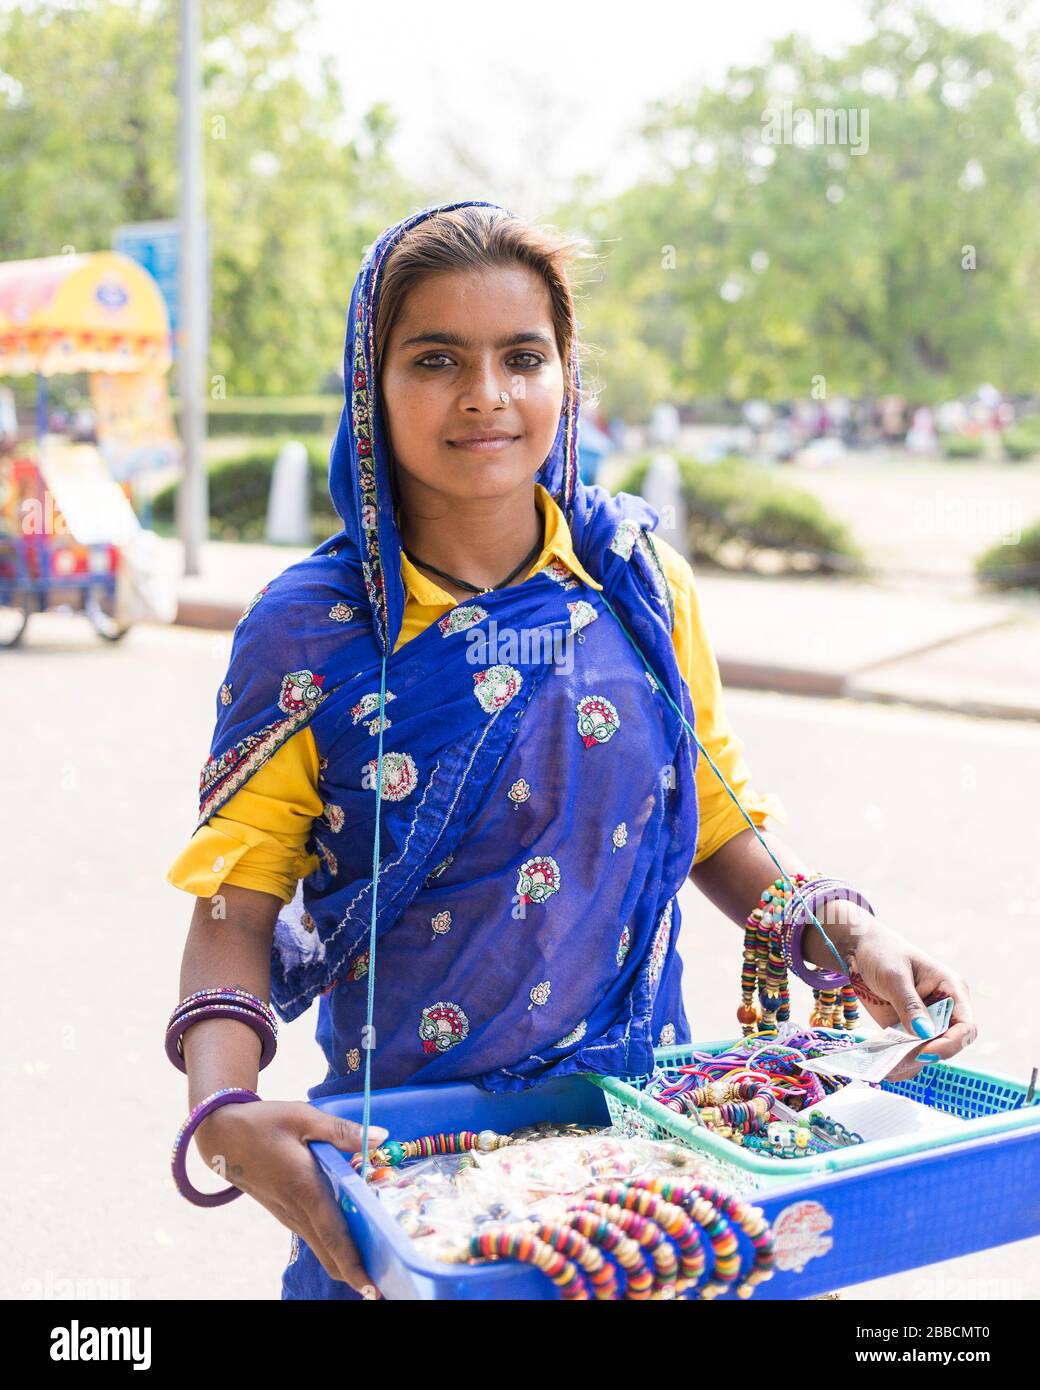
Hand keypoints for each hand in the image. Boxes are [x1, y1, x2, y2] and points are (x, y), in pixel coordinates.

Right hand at [195, 1100, 387, 1294]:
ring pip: (322, 1246)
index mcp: (305, 1188)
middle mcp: (297, 1210)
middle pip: (330, 1252)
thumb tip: (381, 1137)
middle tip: (388, 1282)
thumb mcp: (303, 1117)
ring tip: (381, 1262)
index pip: (333, 1234)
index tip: (371, 1287)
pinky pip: (314, 1235)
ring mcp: (289, 1215)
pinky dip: (335, 1244)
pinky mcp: (285, 1212)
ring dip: (348, 1259)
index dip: (353, 1263)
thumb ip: (342, 1131)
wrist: (221, 1136)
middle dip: (357, 1271)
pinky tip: (356, 1236)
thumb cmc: (263, 1123)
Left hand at [841, 918, 977, 1082]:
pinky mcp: (908, 1029)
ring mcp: (927, 1021)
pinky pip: (910, 1052)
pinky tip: (883, 1066)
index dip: (951, 1044)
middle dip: (927, 1055)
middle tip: (899, 1060)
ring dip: (910, 1063)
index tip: (925, 1052)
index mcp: (951, 989)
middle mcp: (945, 1008)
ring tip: (886, 1067)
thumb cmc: (881, 952)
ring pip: (929, 1053)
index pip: (965, 1026)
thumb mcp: (894, 976)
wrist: (858, 949)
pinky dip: (899, 1062)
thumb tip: (925, 1034)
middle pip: (950, 1044)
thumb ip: (909, 1004)